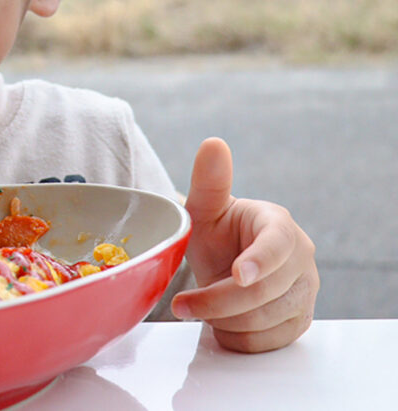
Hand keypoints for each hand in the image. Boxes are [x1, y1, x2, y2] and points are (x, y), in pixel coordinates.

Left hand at [171, 138, 317, 352]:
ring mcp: (305, 292)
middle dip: (217, 301)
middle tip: (182, 304)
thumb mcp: (204, 208)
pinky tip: (221, 321)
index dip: (259, 261)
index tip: (237, 274)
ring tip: (202, 306)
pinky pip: (267, 342)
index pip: (278, 245)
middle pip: (265, 292)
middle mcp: (301, 260)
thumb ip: (209, 180)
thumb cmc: (216, 233)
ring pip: (265, 321)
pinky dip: (236, 337)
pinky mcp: (299, 321)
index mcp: (279, 225)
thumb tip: (213, 143)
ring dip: (223, 320)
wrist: (222, 265)